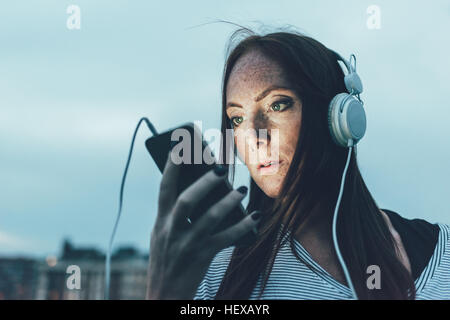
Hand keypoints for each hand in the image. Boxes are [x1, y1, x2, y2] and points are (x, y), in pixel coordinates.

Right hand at [146, 148, 261, 298]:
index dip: (171, 166)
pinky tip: (255, 217)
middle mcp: (171, 231)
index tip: (182, 146)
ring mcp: (187, 245)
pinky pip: (226, 238)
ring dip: (228, 201)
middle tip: (221, 168)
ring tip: (241, 189)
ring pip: (209, 218)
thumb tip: (197, 188)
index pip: (164, 188)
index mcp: (160, 222)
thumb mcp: (162, 235)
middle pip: (186, 201)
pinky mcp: (201, 257)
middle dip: (203, 182)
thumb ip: (175, 214)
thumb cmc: (166, 260)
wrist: (163, 295)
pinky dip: (242, 226)